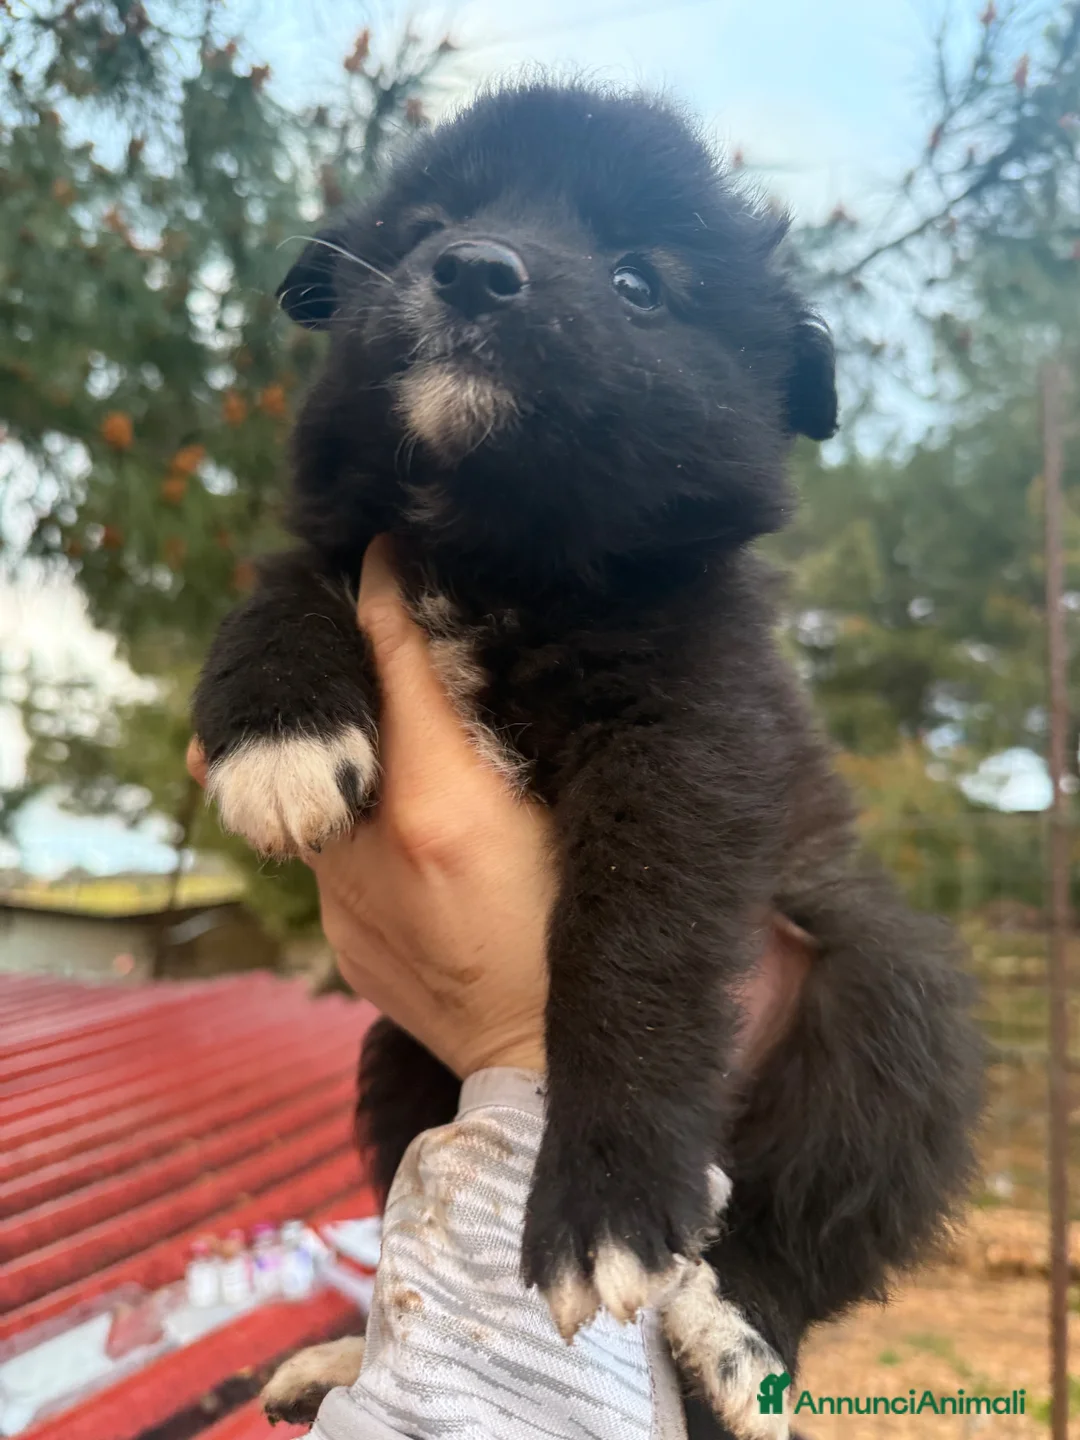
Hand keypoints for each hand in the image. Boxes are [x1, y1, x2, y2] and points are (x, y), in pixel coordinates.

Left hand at [187, 536, 812, 1078]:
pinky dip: (357, 815)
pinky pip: (331, 848)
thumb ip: (512, 728)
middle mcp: (367, 846)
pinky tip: (410, 823)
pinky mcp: (337, 934)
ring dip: (353, 737)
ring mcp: (340, 897)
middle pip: (335, 705)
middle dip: (353, 650)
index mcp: (441, 805)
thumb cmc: (595, 937)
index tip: (388, 548)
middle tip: (379, 608)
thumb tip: (466, 636)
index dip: (384, 588)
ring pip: (321, 778)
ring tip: (406, 726)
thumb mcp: (582, 817)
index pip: (387, 654)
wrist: (547, 1076)